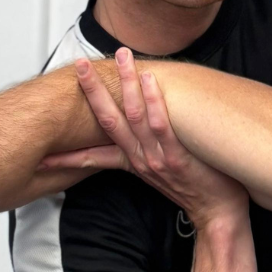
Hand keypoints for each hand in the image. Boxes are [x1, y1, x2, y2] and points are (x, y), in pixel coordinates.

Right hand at [63, 49, 249, 228]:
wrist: (217, 214)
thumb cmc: (192, 188)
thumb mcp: (156, 173)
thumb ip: (141, 152)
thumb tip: (133, 131)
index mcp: (133, 161)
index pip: (95, 144)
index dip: (72, 137)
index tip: (54, 123)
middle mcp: (140, 158)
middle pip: (109, 120)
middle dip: (93, 91)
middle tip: (81, 64)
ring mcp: (158, 157)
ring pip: (135, 116)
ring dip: (126, 84)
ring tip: (122, 57)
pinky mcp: (179, 157)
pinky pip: (163, 125)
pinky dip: (154, 101)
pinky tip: (150, 79)